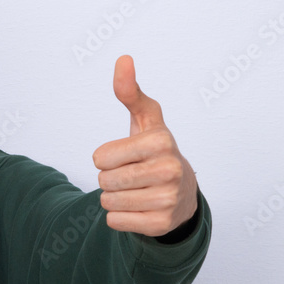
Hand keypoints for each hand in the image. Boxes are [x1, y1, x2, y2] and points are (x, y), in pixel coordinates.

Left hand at [92, 55, 197, 236]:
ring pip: (107, 202)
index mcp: (161, 141)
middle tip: (131, 175)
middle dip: (109, 179)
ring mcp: (167, 199)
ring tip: (135, 190)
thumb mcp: (145, 119)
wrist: (183, 192)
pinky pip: (114, 222)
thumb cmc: (156, 151)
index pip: (100, 157)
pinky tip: (138, 207)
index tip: (126, 156)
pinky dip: (119, 217)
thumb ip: (130, 92)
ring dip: (113, 198)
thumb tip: (123, 59)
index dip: (106, 158)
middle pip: (103, 181)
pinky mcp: (161, 223)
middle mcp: (169, 170)